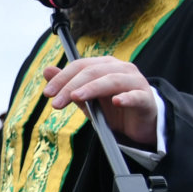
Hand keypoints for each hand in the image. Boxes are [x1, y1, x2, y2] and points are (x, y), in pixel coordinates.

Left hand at [42, 56, 157, 147]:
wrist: (138, 125)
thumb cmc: (112, 109)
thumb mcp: (86, 98)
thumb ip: (69, 85)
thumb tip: (46, 70)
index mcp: (105, 65)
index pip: (80, 65)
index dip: (62, 78)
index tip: (48, 93)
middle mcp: (121, 68)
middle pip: (93, 71)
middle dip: (71, 86)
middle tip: (56, 103)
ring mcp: (135, 81)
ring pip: (112, 80)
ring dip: (92, 89)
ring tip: (76, 98)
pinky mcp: (146, 98)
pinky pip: (136, 96)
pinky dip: (126, 98)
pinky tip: (116, 102)